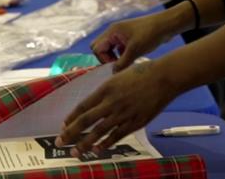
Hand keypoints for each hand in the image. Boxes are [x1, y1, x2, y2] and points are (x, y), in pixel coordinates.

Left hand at [56, 61, 178, 155]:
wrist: (164, 78)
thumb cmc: (142, 73)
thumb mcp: (119, 75)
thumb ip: (107, 89)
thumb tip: (96, 99)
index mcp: (106, 88)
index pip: (83, 106)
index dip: (71, 118)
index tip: (63, 126)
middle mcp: (111, 102)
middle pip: (86, 121)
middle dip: (71, 133)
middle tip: (59, 142)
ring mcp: (123, 114)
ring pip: (99, 132)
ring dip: (85, 143)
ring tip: (75, 152)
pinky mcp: (134, 123)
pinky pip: (116, 136)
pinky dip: (105, 144)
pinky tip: (97, 150)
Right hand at [89, 13, 173, 71]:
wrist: (165, 25)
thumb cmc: (150, 34)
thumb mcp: (135, 51)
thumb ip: (122, 63)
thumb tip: (113, 74)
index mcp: (113, 31)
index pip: (97, 48)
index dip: (103, 59)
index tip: (116, 64)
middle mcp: (114, 31)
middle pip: (100, 47)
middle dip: (106, 58)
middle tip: (118, 64)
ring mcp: (121, 35)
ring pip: (109, 49)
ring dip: (114, 57)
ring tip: (125, 63)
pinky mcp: (129, 38)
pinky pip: (118, 49)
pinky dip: (121, 55)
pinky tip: (132, 58)